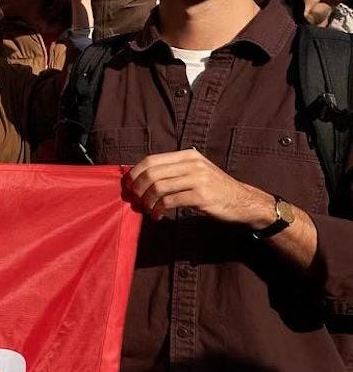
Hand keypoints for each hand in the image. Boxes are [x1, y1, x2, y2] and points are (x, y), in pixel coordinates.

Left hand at [125, 149, 275, 224]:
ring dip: (147, 201)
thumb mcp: (196, 171)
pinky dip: (159, 210)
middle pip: (152, 173)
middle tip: (135, 199)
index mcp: (188, 156)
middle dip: (138, 188)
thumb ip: (174, 170)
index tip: (128, 185)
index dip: (135, 172)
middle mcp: (192, 164)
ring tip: (148, 209)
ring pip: (158, 188)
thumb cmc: (215, 188)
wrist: (243, 201)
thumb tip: (141, 176)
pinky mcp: (201, 196)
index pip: (151, 159)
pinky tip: (158, 216)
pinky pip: (170, 202)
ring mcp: (197, 179)